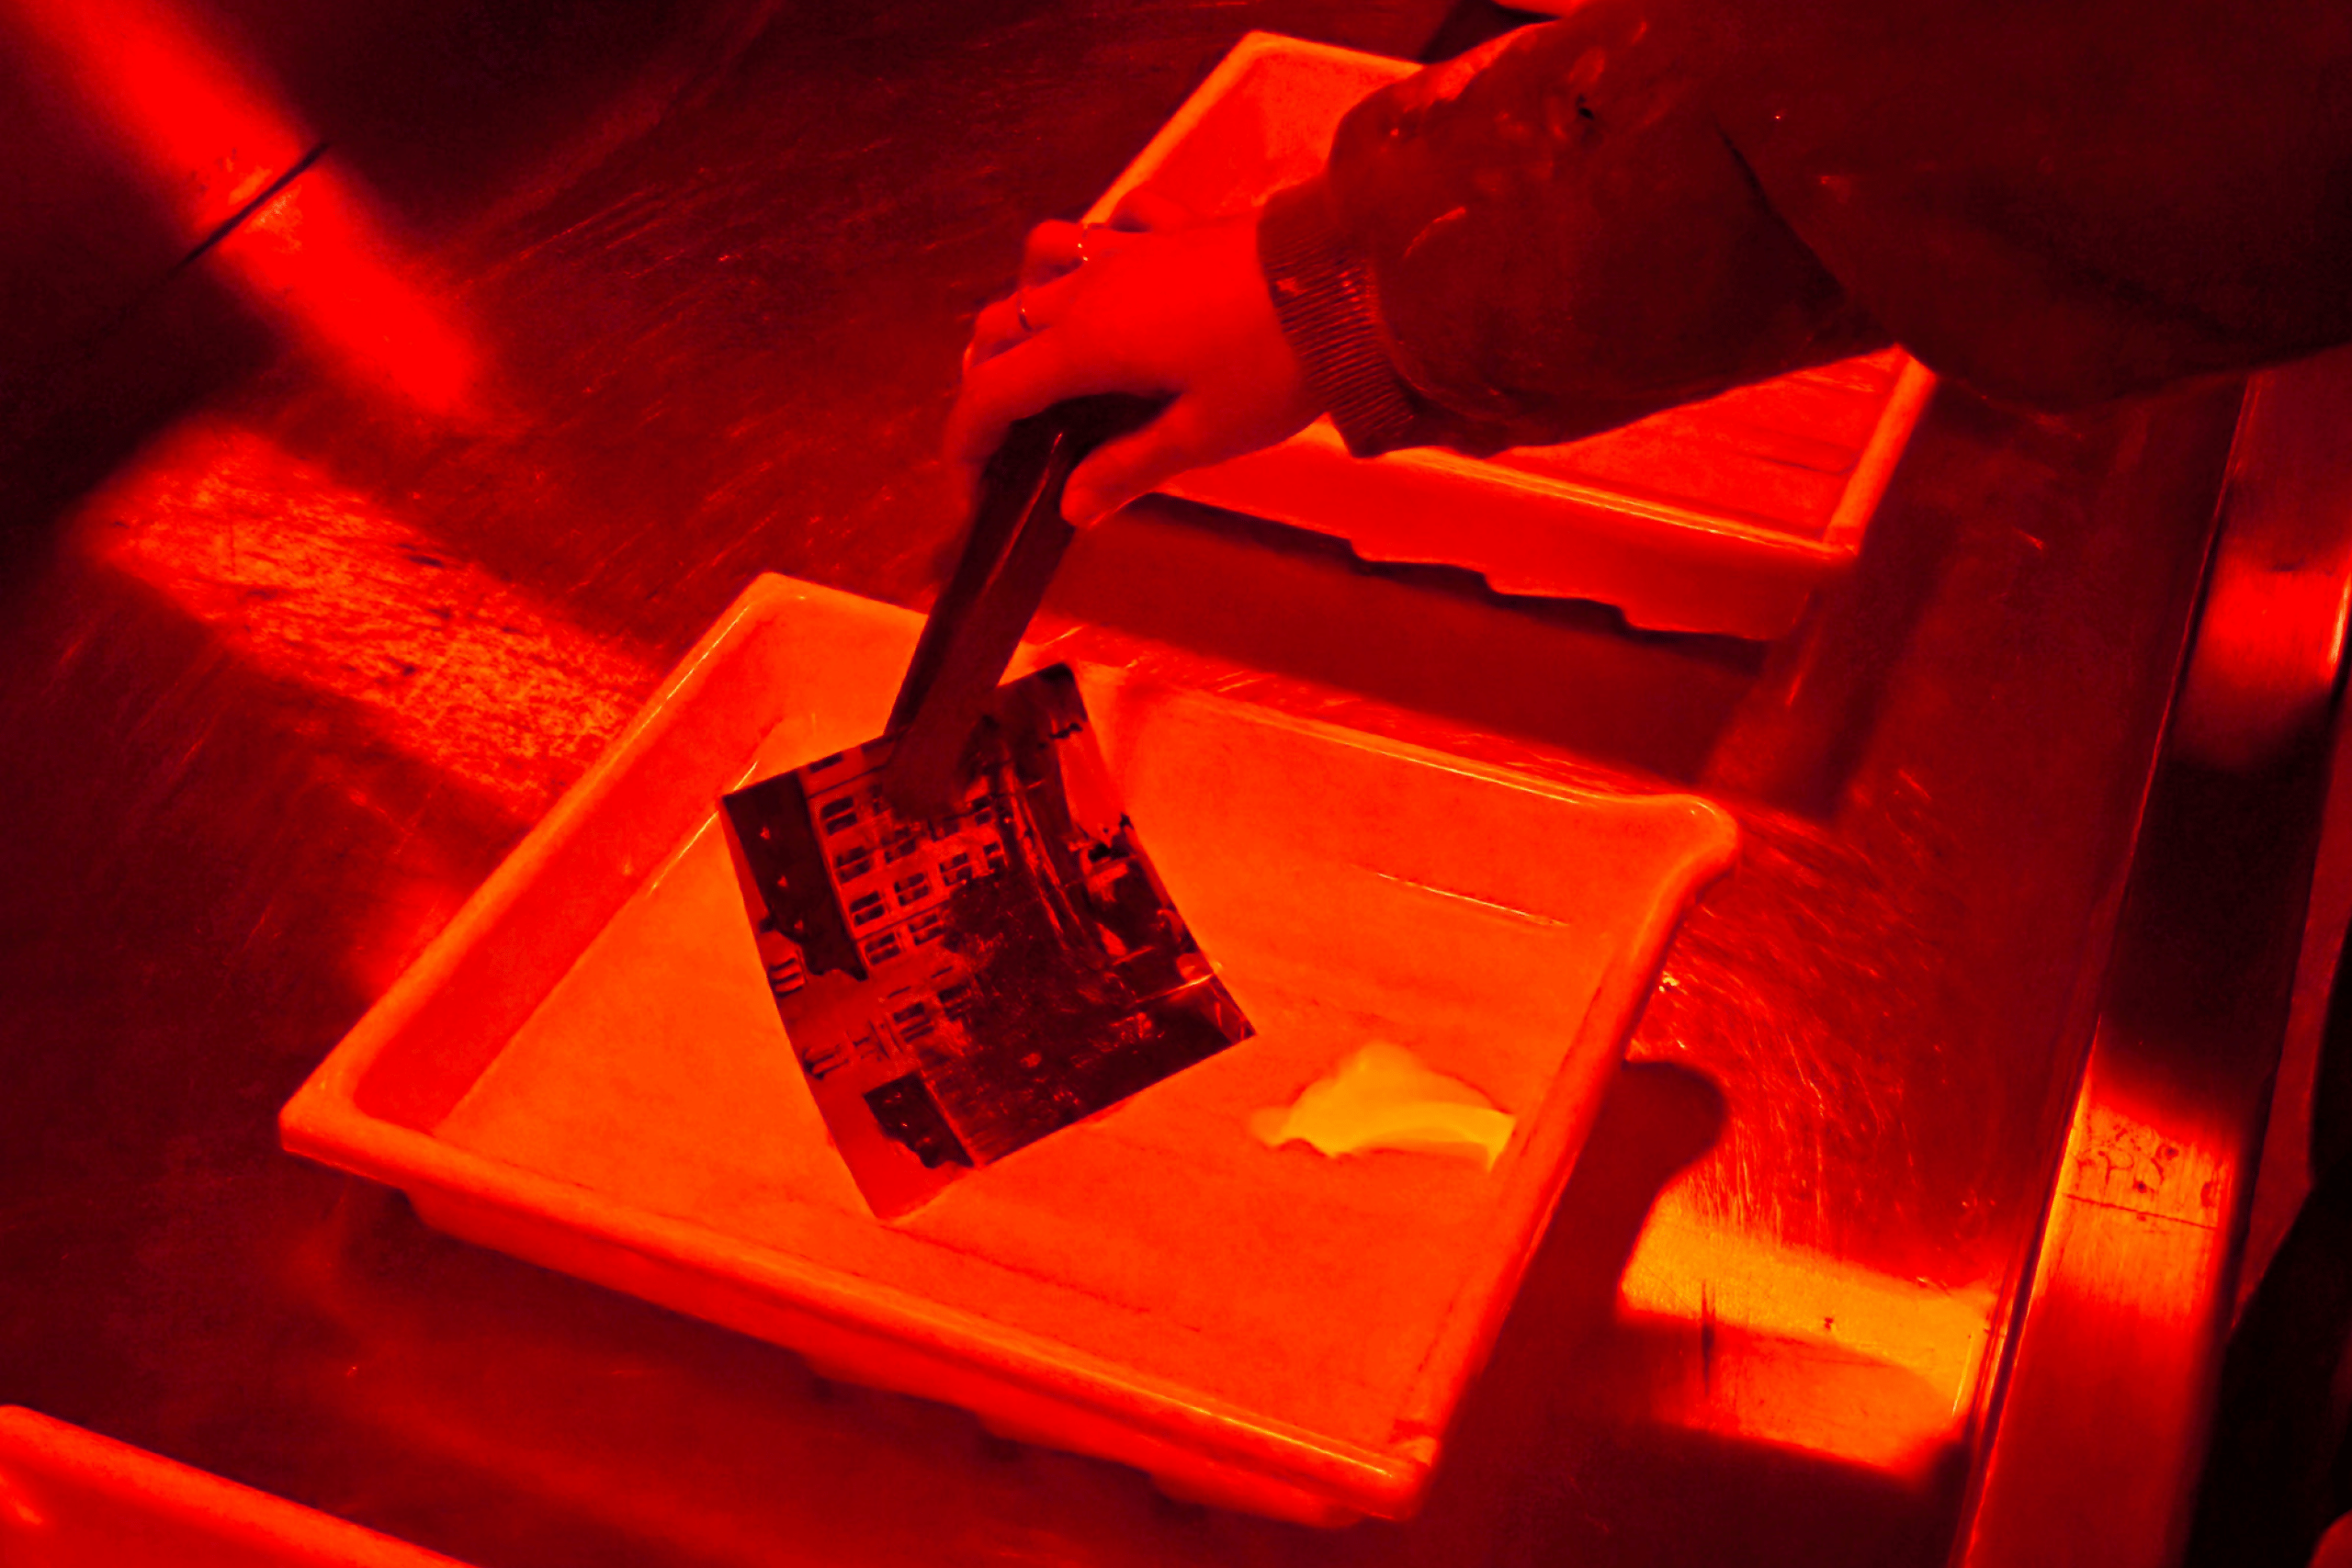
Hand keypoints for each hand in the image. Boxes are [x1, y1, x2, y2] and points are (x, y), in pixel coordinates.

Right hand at [945, 200, 1320, 525]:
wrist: (1347, 279)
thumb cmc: (1273, 364)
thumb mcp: (1201, 436)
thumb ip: (1127, 467)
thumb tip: (1071, 506)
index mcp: (1083, 344)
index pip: (990, 395)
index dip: (966, 447)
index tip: (973, 490)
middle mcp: (1089, 286)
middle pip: (1001, 326)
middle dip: (988, 383)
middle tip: (1014, 437)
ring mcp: (1129, 247)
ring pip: (1042, 262)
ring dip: (1028, 304)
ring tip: (1051, 351)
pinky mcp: (1175, 225)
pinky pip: (1116, 224)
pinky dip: (1100, 248)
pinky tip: (1119, 276)